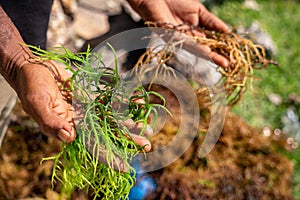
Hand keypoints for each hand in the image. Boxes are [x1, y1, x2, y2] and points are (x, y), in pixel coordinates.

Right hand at [15, 60, 153, 150]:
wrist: (35, 68)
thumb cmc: (31, 86)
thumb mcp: (37, 104)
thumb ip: (51, 122)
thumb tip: (69, 138)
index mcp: (68, 127)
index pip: (91, 146)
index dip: (108, 156)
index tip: (125, 166)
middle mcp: (81, 121)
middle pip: (107, 134)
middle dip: (126, 141)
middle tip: (146, 146)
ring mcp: (87, 109)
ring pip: (112, 119)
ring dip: (130, 124)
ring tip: (148, 129)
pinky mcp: (91, 97)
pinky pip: (111, 101)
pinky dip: (125, 102)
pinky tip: (139, 102)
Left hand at [127, 0, 229, 66]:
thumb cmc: (175, 1)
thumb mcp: (198, 11)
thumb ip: (211, 21)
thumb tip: (227, 31)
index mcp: (195, 32)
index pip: (211, 42)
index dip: (221, 48)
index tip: (233, 54)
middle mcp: (188, 38)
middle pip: (205, 49)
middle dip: (218, 56)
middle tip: (230, 64)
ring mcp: (180, 39)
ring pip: (197, 49)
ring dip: (210, 56)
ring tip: (223, 62)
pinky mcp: (171, 36)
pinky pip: (186, 42)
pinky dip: (198, 46)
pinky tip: (208, 51)